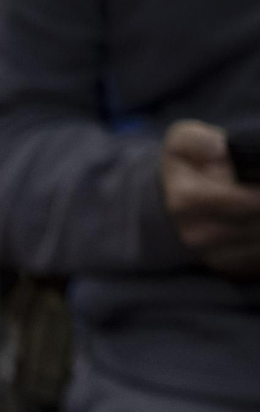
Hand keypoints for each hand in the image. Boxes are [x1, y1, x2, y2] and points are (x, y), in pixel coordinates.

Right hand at [162, 119, 259, 275]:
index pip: (243, 198)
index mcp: (185, 200)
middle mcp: (196, 233)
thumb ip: (197, 139)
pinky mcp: (225, 266)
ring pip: (259, 240)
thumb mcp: (180, 141)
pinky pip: (258, 258)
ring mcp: (211, 254)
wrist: (167, 205)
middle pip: (256, 220)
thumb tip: (219, 148)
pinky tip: (258, 220)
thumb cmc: (183, 168)